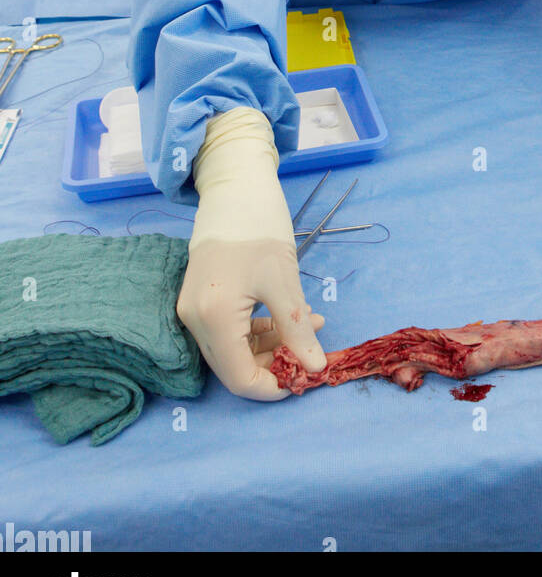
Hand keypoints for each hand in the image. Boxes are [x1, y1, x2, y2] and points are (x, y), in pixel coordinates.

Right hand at [177, 108, 327, 397]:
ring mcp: (192, 310)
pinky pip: (227, 331)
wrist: (234, 188)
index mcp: (213, 317)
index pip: (239, 378)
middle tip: (313, 345)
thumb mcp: (284, 281)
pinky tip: (288, 315)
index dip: (273, 387)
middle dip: (276, 362)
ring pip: (232, 349)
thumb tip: (315, 369)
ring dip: (272, 344)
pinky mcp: (198, 300)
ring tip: (312, 323)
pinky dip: (257, 330)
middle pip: (234, 366)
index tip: (305, 378)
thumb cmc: (260, 228)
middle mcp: (194, 320)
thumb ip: (296, 329)